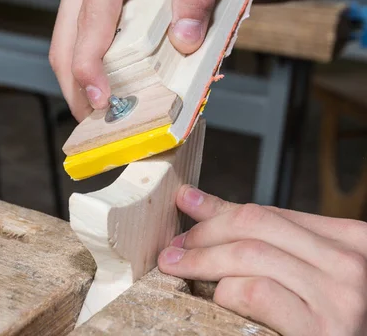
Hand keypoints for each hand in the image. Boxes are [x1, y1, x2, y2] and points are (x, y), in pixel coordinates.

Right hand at [48, 0, 236, 120]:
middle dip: (77, 88)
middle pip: (67, 40)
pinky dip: (83, 69)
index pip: (94, 19)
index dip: (91, 65)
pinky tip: (99, 89)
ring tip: (96, 116)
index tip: (101, 100)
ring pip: (64, 44)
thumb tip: (185, 40)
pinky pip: (73, 39)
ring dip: (75, 84)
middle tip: (97, 124)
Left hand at [158, 185, 366, 334]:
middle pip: (255, 225)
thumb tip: (193, 199)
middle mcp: (350, 263)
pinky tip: (216, 296)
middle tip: (173, 247)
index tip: (185, 205)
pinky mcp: (320, 331)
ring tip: (177, 267)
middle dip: (204, 233)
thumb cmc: (322, 317)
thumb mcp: (300, 269)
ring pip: (250, 255)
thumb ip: (257, 235)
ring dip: (202, 260)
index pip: (268, 212)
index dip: (218, 211)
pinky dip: (226, 290)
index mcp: (350, 239)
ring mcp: (339, 297)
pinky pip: (256, 292)